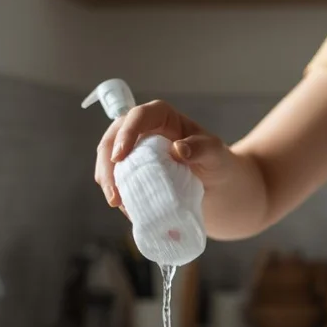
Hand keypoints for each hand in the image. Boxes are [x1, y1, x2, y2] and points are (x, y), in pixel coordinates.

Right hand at [94, 100, 230, 208]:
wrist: (217, 189)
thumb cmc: (218, 165)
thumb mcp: (216, 155)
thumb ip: (202, 149)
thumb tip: (178, 149)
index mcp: (162, 116)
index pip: (139, 116)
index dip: (126, 134)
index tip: (120, 157)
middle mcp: (143, 130)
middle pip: (113, 138)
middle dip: (108, 164)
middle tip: (114, 194)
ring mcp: (134, 151)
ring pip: (109, 160)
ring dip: (109, 182)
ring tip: (120, 205)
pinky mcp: (132, 172)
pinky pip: (116, 180)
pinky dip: (118, 194)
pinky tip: (128, 210)